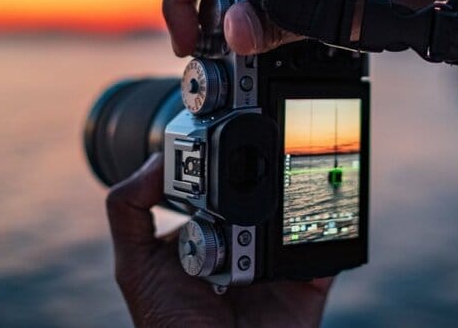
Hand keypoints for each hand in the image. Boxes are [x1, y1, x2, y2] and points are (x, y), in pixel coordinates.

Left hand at [106, 153, 332, 326]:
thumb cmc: (171, 326)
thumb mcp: (135, 266)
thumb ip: (129, 210)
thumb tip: (156, 156)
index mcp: (207, 232)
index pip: (219, 186)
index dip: (218, 168)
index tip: (218, 148)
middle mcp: (244, 241)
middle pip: (260, 196)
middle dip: (257, 187)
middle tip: (242, 197)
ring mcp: (277, 259)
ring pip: (292, 216)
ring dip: (287, 211)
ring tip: (259, 233)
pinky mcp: (308, 278)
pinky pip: (326, 248)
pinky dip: (327, 234)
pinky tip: (312, 228)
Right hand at [163, 0, 457, 55]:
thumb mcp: (337, 5)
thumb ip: (280, 20)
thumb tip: (231, 37)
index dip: (177, 2)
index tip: (190, 45)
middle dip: (212, 20)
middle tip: (233, 57)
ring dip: (244, 23)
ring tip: (273, 48)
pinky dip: (267, 19)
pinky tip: (293, 37)